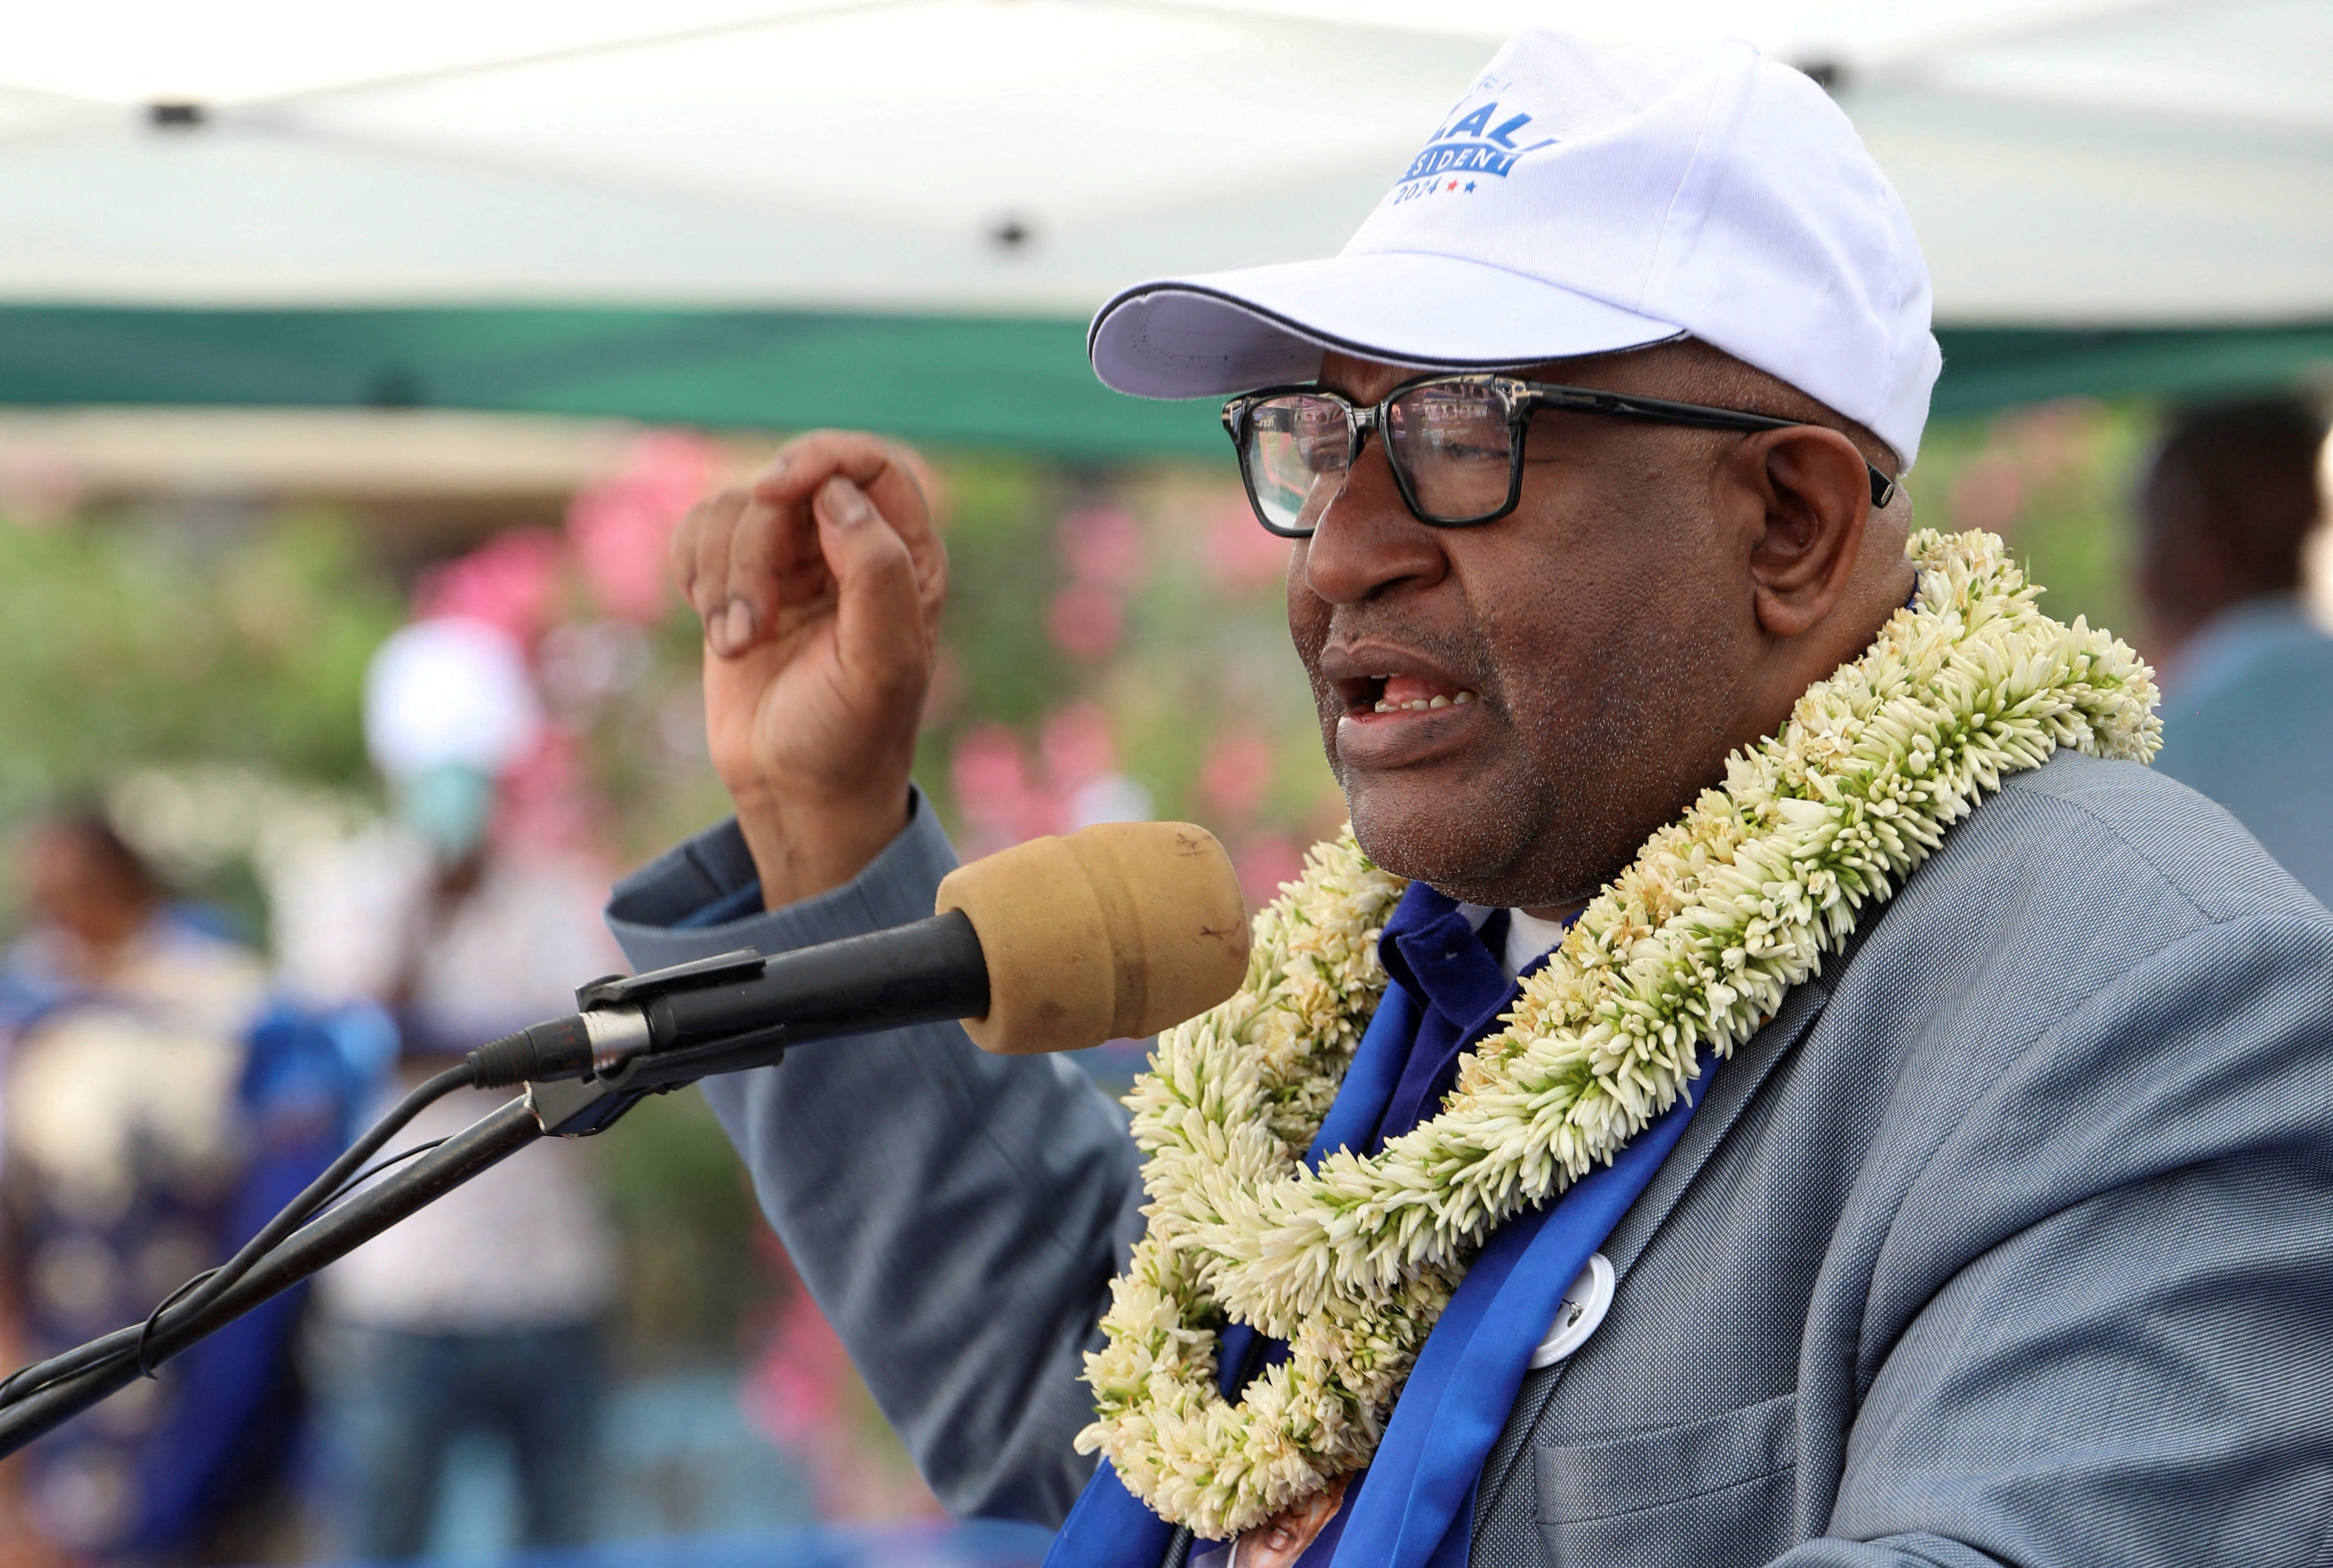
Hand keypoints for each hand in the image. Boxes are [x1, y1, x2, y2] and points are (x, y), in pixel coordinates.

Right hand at [672, 432, 946, 908]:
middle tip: (751, 627)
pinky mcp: (739, 581)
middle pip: (788, 484)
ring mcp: (791, 561)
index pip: (872, 463)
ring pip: (735, 508)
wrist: (795, 790)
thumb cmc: (851, 735)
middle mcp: (850, 547)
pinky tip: (718, 628)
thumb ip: (876, 572)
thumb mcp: (881, 663)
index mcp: (907, 557)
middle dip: (754, 548)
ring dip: (721, 576)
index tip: (771, 488)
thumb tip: (837, 495)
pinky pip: (698, 531)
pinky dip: (694, 573)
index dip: (820, 457)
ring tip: (738, 643)